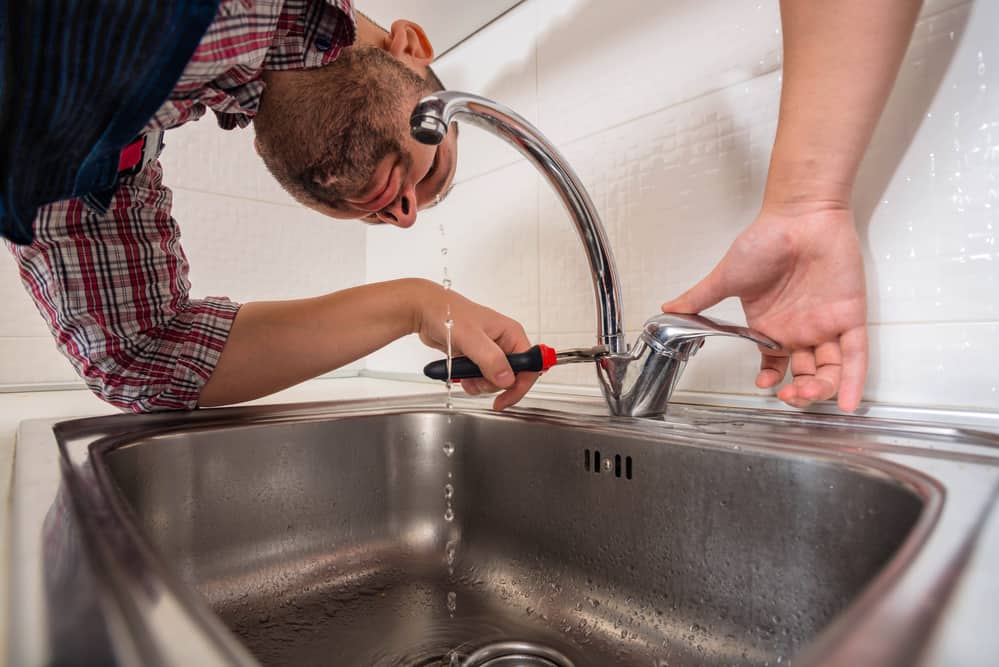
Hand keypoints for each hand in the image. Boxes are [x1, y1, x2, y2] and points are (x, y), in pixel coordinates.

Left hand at [413, 281, 537, 409]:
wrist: (426, 312)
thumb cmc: (448, 313)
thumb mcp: (471, 337)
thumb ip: (491, 359)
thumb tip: (507, 379)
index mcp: (511, 333)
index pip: (530, 365)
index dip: (520, 385)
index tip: (506, 399)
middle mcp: (504, 343)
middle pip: (512, 377)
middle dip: (493, 384)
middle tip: (478, 379)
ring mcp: (490, 351)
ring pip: (496, 381)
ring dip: (480, 384)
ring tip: (466, 376)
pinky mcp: (478, 358)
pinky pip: (482, 379)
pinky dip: (472, 383)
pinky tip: (461, 376)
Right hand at [661, 204, 867, 411]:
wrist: (799, 216)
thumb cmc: (765, 239)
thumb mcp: (726, 277)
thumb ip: (699, 298)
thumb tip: (668, 308)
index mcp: (772, 324)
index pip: (774, 363)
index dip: (772, 379)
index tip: (766, 385)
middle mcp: (800, 328)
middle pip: (804, 373)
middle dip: (798, 392)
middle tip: (790, 395)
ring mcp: (825, 324)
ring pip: (829, 369)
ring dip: (820, 390)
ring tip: (807, 395)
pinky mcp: (849, 316)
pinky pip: (856, 354)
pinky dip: (853, 380)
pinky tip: (847, 401)